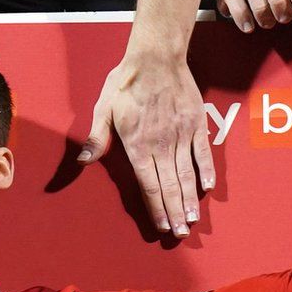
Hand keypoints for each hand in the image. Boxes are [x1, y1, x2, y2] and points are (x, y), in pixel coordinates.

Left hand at [79, 53, 213, 238]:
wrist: (156, 57)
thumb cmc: (125, 83)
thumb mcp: (103, 109)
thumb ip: (96, 138)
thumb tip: (84, 161)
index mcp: (137, 144)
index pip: (148, 185)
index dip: (155, 209)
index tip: (161, 227)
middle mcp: (161, 144)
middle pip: (170, 186)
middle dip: (174, 213)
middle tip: (180, 234)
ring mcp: (180, 135)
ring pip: (187, 174)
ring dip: (190, 199)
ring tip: (193, 220)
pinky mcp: (195, 124)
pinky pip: (203, 153)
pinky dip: (206, 171)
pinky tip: (207, 188)